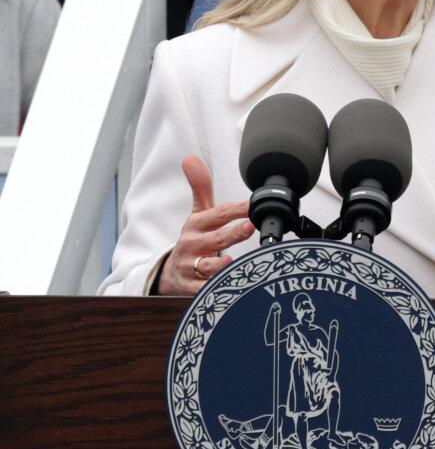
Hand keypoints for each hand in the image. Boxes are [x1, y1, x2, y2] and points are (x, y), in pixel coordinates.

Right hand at [159, 155, 254, 295]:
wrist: (170, 274)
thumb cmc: (192, 241)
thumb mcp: (196, 215)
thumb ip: (200, 188)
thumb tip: (190, 158)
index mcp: (196, 226)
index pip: (217, 214)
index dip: (234, 209)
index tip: (250, 206)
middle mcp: (193, 246)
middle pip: (214, 239)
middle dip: (231, 234)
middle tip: (249, 227)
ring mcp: (191, 268)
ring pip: (206, 267)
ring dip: (219, 266)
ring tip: (232, 262)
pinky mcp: (191, 289)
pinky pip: (203, 291)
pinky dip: (213, 290)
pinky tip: (226, 288)